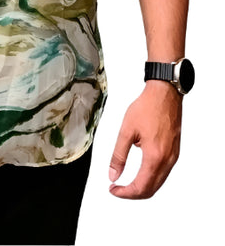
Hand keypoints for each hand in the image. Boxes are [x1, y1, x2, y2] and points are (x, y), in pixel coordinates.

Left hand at [109, 81, 182, 198]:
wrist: (165, 94)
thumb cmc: (147, 107)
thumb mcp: (126, 130)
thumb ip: (118, 155)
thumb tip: (113, 175)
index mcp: (155, 156)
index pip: (141, 187)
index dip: (125, 193)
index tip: (113, 189)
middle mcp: (167, 160)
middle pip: (151, 190)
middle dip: (133, 193)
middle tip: (117, 189)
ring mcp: (173, 157)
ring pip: (159, 183)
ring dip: (142, 187)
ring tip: (126, 183)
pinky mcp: (175, 151)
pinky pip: (164, 173)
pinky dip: (151, 178)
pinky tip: (140, 172)